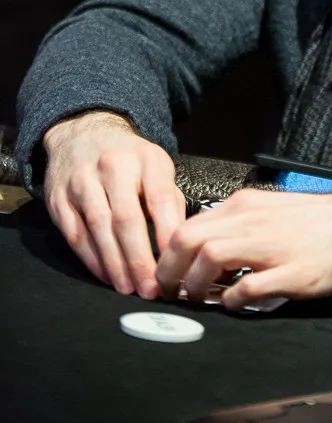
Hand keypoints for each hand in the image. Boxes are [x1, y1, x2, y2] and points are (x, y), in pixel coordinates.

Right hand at [43, 110, 184, 298]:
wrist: (84, 133)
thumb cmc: (130, 159)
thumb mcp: (158, 167)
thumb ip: (171, 201)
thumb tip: (182, 243)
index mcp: (147, 159)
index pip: (160, 199)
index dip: (167, 235)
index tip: (176, 264)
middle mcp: (113, 166)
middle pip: (126, 219)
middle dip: (139, 259)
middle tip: (150, 289)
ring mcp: (82, 181)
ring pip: (98, 229)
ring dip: (115, 265)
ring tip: (129, 288)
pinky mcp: (59, 198)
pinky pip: (75, 235)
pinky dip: (92, 260)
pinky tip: (106, 276)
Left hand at [155, 189, 331, 309]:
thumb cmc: (324, 223)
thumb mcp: (273, 212)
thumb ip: (239, 226)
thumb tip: (205, 250)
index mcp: (247, 204)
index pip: (187, 224)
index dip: (168, 255)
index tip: (166, 274)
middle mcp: (254, 219)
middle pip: (188, 238)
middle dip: (168, 271)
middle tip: (170, 292)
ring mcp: (274, 245)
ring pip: (209, 257)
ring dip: (195, 286)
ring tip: (200, 300)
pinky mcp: (294, 272)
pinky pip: (248, 289)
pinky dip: (233, 301)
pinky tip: (238, 305)